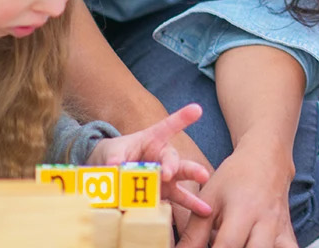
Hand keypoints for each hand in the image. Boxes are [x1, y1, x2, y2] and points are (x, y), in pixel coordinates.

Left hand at [89, 103, 212, 215]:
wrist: (114, 173)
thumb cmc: (118, 154)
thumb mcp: (113, 151)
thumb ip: (115, 157)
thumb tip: (113, 166)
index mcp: (152, 140)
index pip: (167, 127)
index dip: (182, 118)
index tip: (196, 109)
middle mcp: (163, 156)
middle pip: (172, 157)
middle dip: (172, 164)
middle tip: (168, 172)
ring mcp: (166, 175)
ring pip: (181, 174)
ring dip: (191, 176)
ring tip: (203, 177)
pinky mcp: (166, 192)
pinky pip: (180, 198)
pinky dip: (192, 204)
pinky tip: (205, 209)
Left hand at [177, 141, 294, 247]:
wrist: (267, 159)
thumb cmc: (235, 177)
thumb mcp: (209, 198)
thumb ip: (194, 233)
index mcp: (244, 210)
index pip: (227, 245)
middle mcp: (267, 222)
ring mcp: (281, 230)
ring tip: (238, 246)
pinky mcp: (288, 235)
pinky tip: (256, 246)